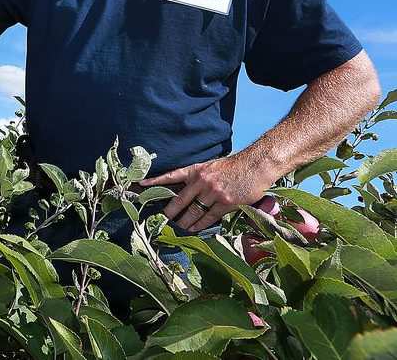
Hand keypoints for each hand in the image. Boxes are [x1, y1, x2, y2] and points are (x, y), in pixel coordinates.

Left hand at [139, 155, 274, 232]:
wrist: (255, 166)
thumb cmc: (234, 166)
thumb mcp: (212, 167)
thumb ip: (199, 178)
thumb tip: (188, 192)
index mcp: (196, 170)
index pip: (171, 176)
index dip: (155, 181)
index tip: (141, 185)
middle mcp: (202, 181)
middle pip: (180, 199)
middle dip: (169, 211)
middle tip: (161, 219)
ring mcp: (213, 193)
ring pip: (194, 211)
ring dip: (184, 221)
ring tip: (176, 227)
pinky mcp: (225, 203)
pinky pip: (209, 217)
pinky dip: (200, 224)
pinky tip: (193, 229)